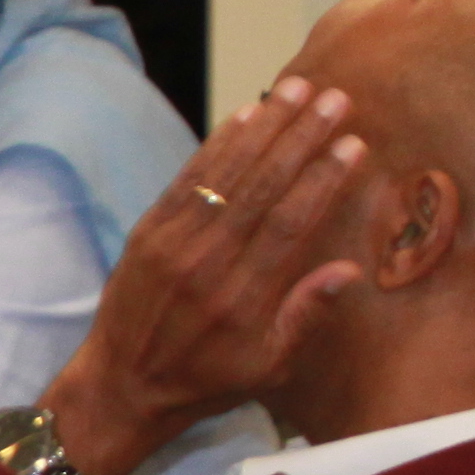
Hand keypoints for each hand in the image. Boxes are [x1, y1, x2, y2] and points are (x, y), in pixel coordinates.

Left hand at [39, 76, 370, 474]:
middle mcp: (206, 262)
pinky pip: (188, 179)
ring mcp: (172, 242)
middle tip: (334, 98)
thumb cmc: (205, 380)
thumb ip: (307, 316)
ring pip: (225, 173)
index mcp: (242, 296)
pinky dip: (216, 145)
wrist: (121, 384)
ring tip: (296, 89)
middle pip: (261, 186)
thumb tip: (351, 270)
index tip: (353, 143)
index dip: (323, 180)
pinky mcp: (148, 230)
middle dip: (300, 138)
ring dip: (263, 127)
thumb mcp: (268, 367)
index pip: (290, 223)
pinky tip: (245, 115)